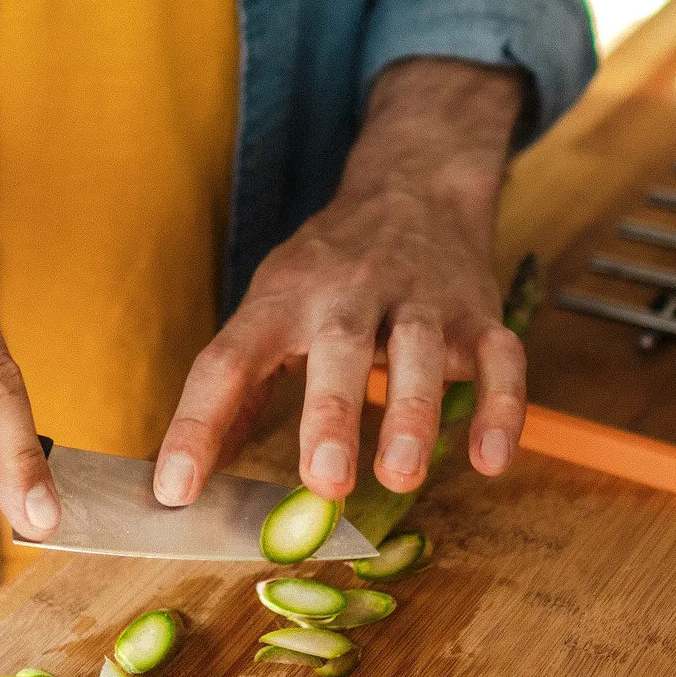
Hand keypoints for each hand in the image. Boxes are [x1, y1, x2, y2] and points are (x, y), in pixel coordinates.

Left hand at [153, 58, 527, 506]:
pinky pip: (500, 357)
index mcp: (280, 301)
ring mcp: (418, 298)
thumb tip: (186, 473)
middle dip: (331, 416)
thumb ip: (238, 389)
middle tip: (325, 482)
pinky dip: (502, 407)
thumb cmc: (327, 270)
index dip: (196, 425)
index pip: (226, 361)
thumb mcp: (270, 309)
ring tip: (401, 475)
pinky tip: (490, 462)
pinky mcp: (477, 312)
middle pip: (336, 348)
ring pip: (419, 349)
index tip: (174, 489)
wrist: (413, 187)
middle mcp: (346, 293)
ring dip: (413, 412)